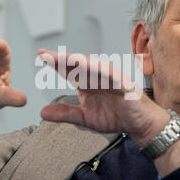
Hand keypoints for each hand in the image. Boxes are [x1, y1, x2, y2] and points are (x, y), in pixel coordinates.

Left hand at [39, 48, 179, 176]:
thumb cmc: (115, 116)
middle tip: (46, 54)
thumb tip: (42, 112)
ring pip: (94, 67)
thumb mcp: (84, 117)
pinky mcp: (125, 84)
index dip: (55, 63)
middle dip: (62, 59)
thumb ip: (65, 113)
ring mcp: (111, 78)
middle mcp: (97, 77)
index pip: (68, 70)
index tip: (40, 57)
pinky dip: (103, 71)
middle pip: (78, 65)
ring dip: (80, 62)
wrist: (139, 124)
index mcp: (86, 82)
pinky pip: (113, 76)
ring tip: (66, 58)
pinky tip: (93, 67)